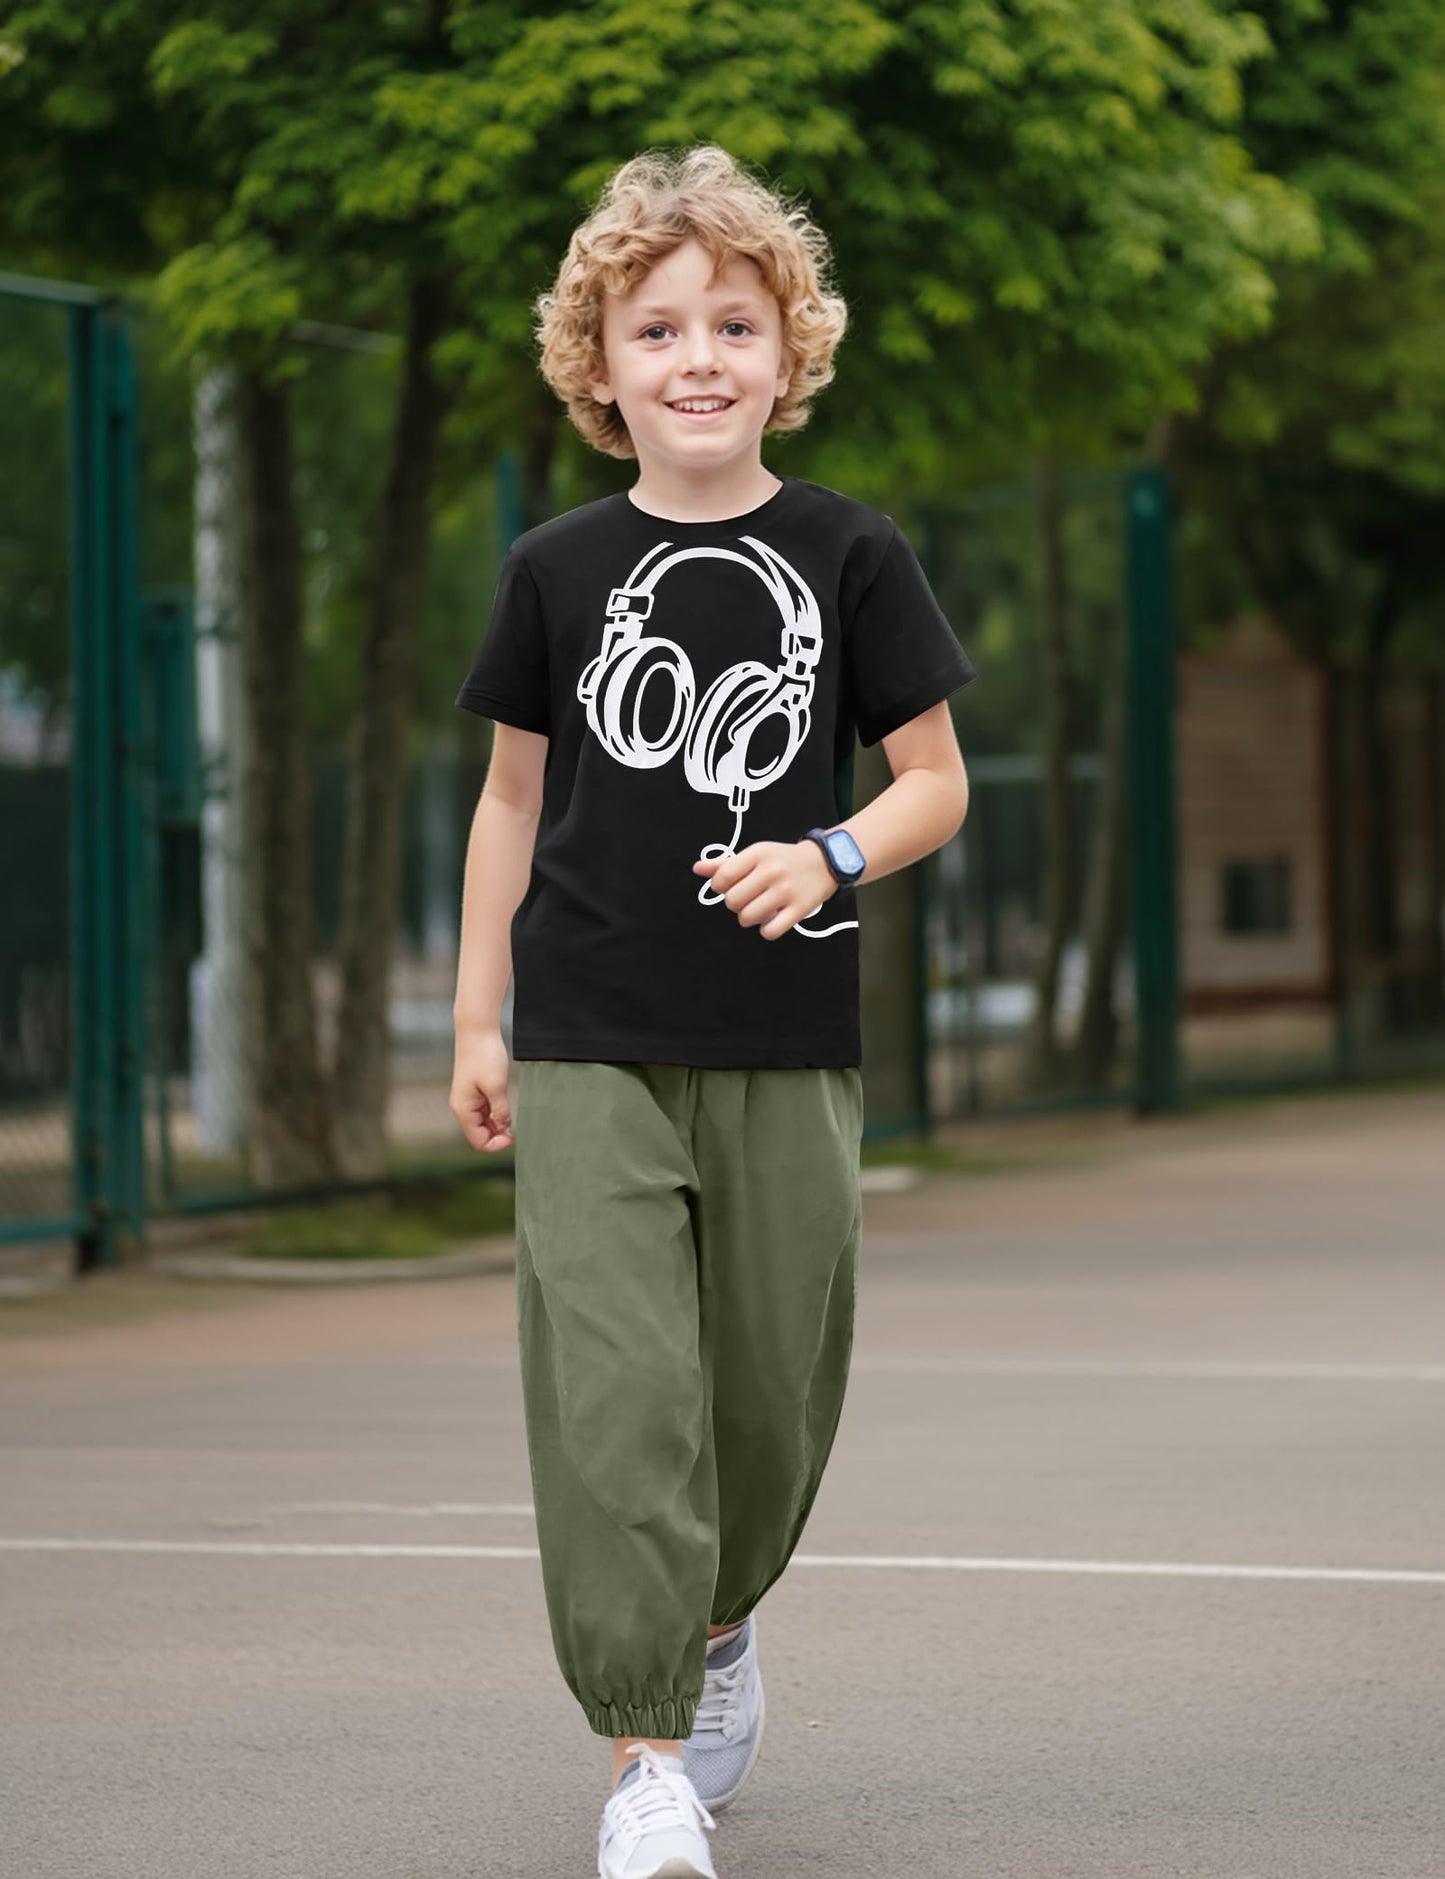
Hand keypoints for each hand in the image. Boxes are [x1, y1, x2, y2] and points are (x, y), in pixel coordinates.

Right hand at [449, 1024, 514, 1151]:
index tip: (514, 1137)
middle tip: (517, 1130)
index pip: (478, 1141)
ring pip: (482, 1124)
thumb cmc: (484, 1056)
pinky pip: (484, 1112)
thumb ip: (501, 1112)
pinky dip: (496, 1115)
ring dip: (497, 1126)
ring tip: (514, 1119)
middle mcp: (461, 1107)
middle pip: (479, 1135)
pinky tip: (507, 1110)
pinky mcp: (473, 1091)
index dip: (496, 1144)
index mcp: (463, 1109)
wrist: (477, 1031)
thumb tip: (505, 1131)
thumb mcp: (497, 1087)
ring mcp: (467, 1099)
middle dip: (497, 1136)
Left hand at [692, 839, 836, 940]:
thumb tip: (698, 869)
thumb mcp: (755, 855)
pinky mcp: (799, 909)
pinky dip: (767, 930)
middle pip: (733, 901)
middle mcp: (771, 871)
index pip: (723, 878)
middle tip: (747, 899)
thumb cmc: (783, 860)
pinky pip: (771, 931)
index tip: (729, 888)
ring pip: (748, 917)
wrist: (824, 862)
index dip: (719, 888)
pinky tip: (771, 920)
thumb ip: (725, 863)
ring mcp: (786, 891)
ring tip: (758, 909)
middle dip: (735, 904)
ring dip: (749, 918)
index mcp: (757, 855)